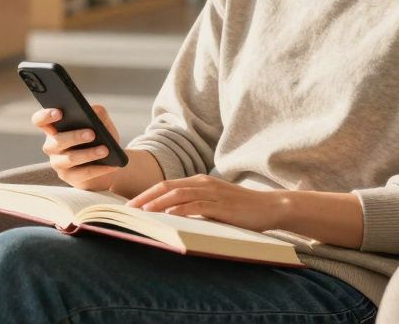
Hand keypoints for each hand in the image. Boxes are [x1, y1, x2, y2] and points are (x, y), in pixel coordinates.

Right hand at [33, 105, 122, 190]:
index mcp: (54, 128)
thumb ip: (97, 113)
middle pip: (56, 141)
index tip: (59, 113)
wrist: (107, 161)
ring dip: (89, 154)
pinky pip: (83, 173)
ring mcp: (58, 163)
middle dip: (74, 136)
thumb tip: (94, 110)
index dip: (45, 116)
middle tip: (92, 133)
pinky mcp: (70, 178)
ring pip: (70, 159)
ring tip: (105, 150)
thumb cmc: (100, 137)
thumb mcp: (101, 123)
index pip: (39, 120)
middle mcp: (51, 146)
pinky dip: (99, 169)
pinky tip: (112, 165)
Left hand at [126, 174, 288, 232]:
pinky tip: (168, 214)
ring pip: (178, 194)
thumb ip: (195, 206)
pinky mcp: (221, 205)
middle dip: (145, 197)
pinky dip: (180, 209)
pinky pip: (197, 206)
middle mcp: (203, 183)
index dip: (147, 194)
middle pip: (167, 187)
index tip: (131, 205)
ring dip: (157, 202)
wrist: (269, 207)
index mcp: (199, 182)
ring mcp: (212, 193)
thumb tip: (171, 216)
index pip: (166, 185)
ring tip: (142, 212)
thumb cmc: (241, 209)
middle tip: (128, 209)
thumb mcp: (214, 204)